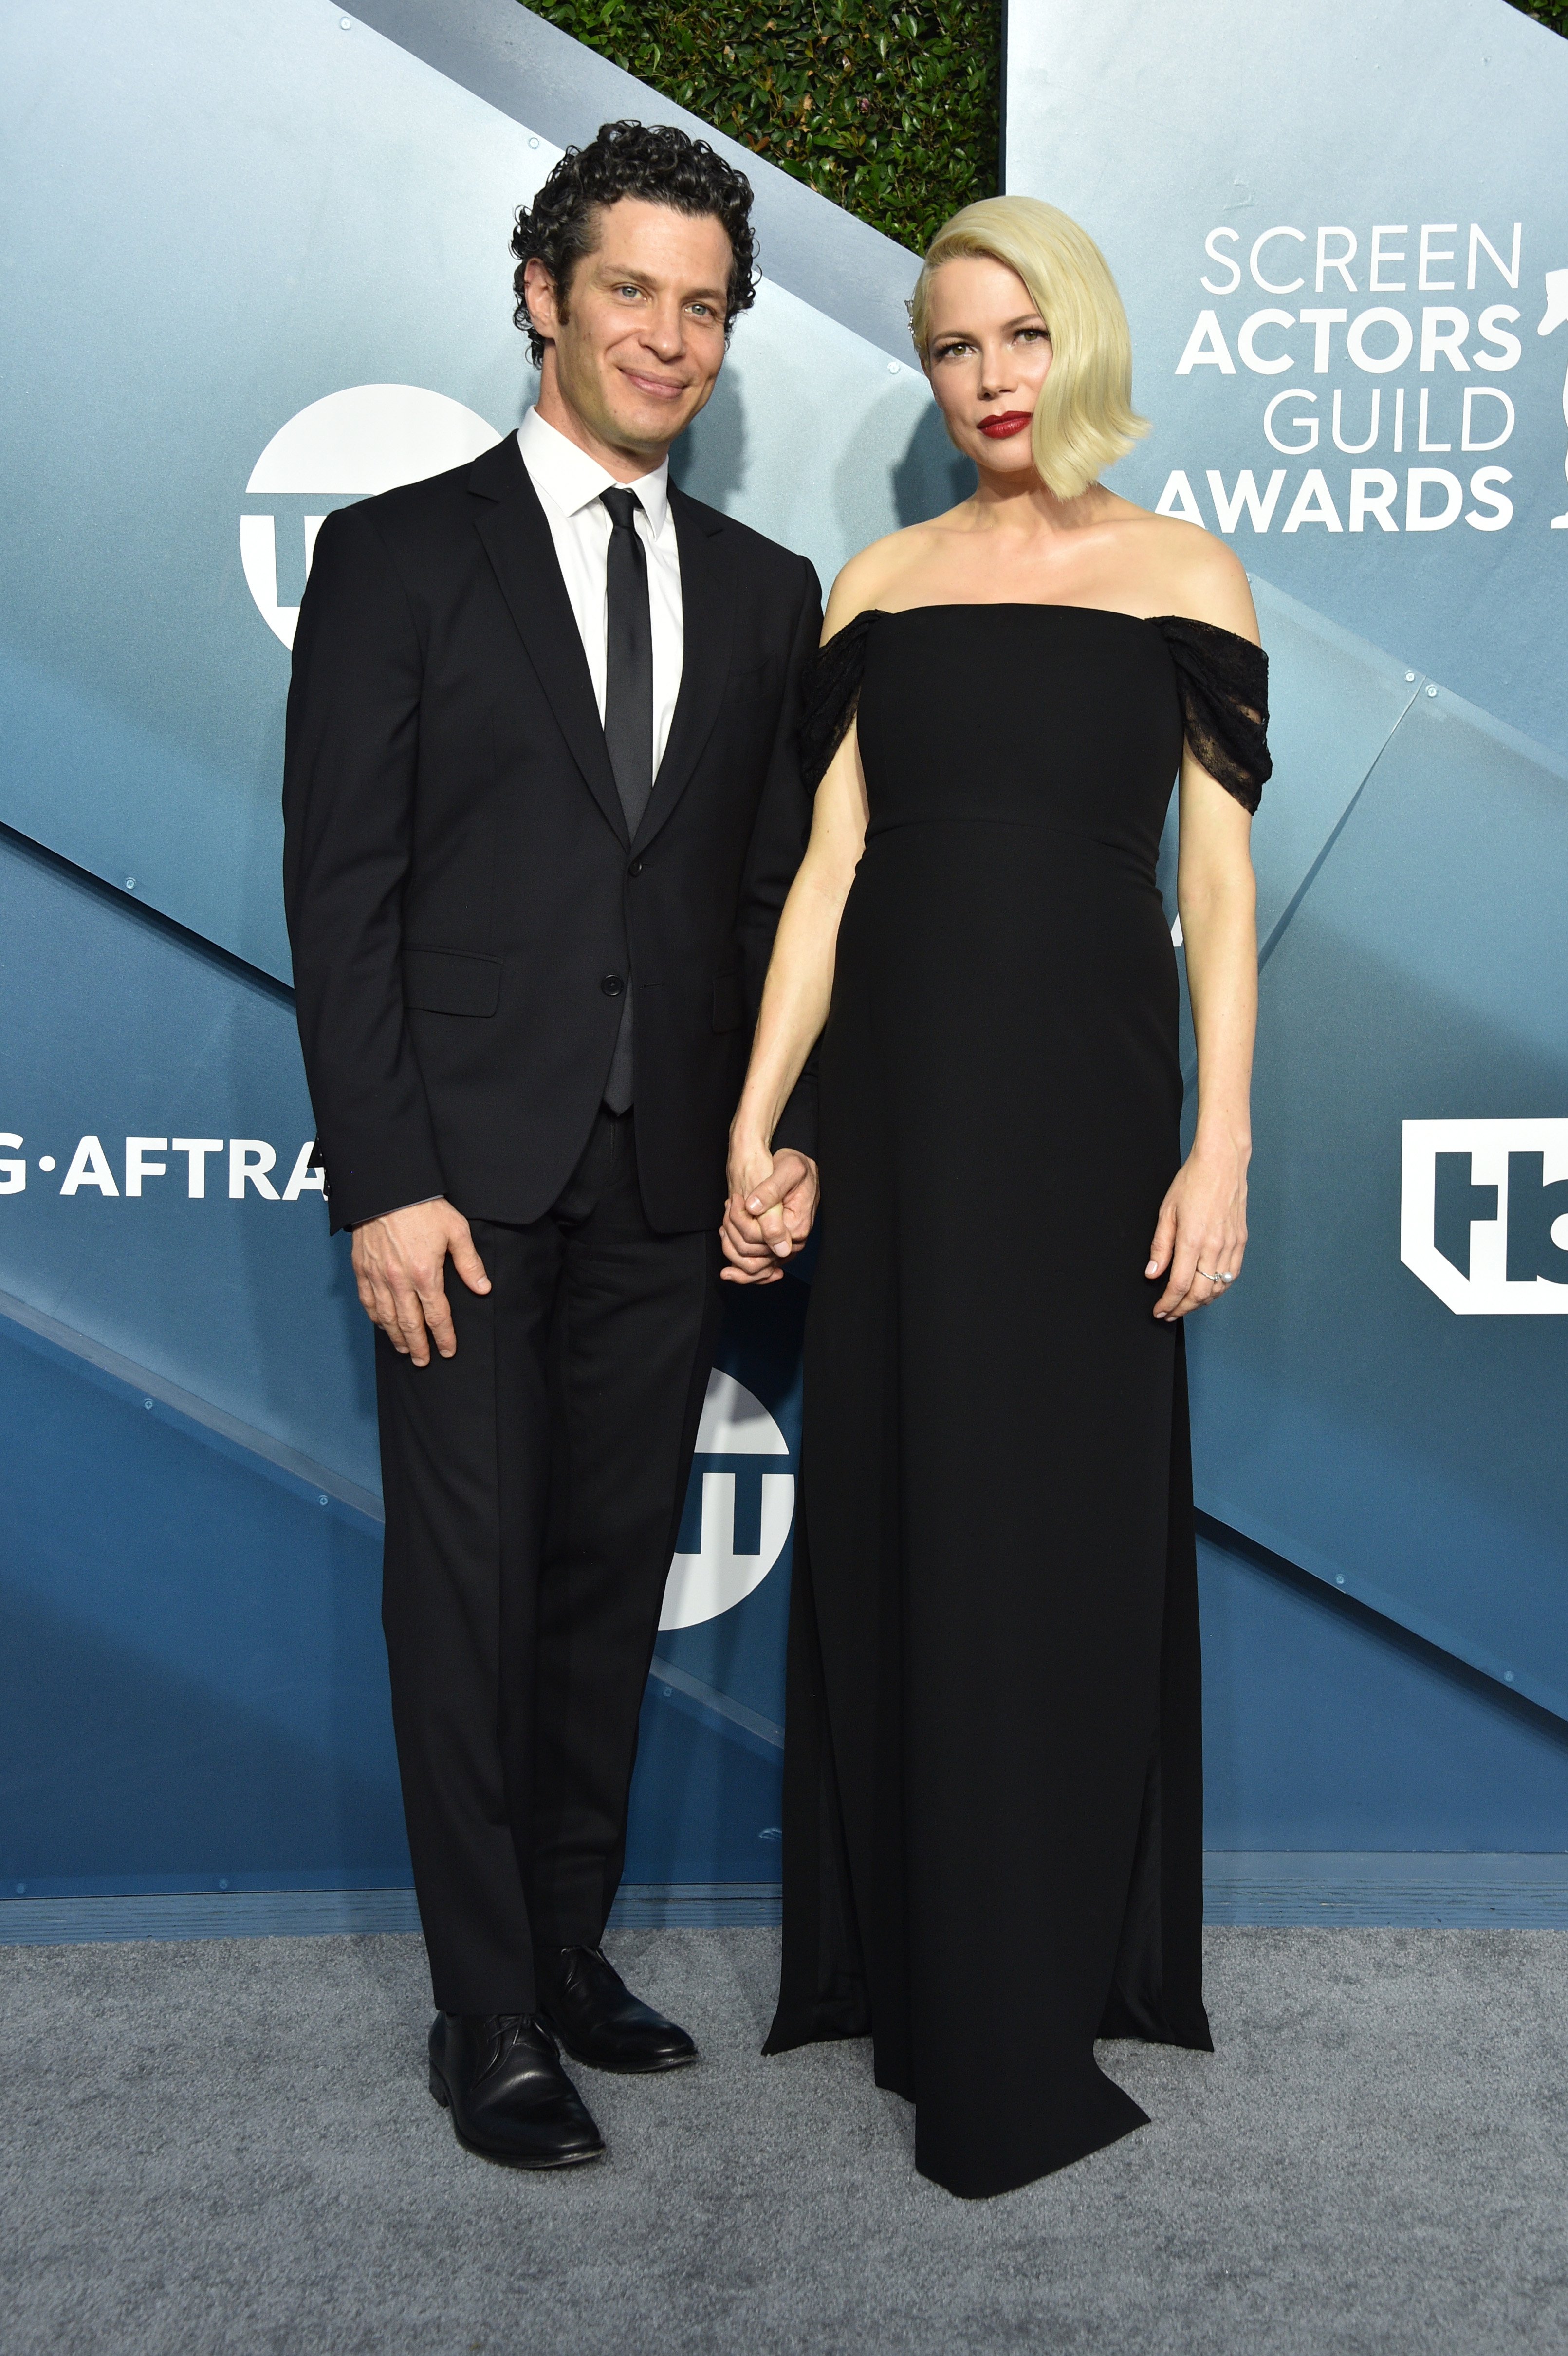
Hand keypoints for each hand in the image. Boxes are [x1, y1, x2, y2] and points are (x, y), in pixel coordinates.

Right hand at [351, 1197, 490, 1363]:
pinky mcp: (362, 1268)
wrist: (387, 1189)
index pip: (437, 1315)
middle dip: (418, 1346)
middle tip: (423, 1361)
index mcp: (425, 1273)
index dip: (443, 1336)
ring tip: (404, 1349)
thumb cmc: (423, 1207)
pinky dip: (375, 1317)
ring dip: (396, 1337)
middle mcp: (399, 1280)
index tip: (448, 1350)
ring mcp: (377, 1276)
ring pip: (386, 1317)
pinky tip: (381, 1325)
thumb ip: (469, 1263)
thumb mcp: (456, 1230)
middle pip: (409, 1323)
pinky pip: (367, 1301)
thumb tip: (483, 1289)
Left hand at [720, 1144, 818, 1284]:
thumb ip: (771, 1192)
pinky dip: (738, 1256)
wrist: (801, 1168)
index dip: (738, 1221)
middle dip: (732, 1233)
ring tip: (726, 1218)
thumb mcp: (788, 1171)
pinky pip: (756, 1264)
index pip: (756, 1238)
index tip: (733, 1200)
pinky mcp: (777, 1246)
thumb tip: (753, 1209)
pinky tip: (728, 1235)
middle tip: (729, 1205)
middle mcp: (792, 1242)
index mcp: (795, 1227)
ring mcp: (784, 1247)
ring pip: (751, 1265)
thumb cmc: (796, 1166)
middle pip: (752, 1256)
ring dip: (732, 1244)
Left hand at [1145, 1136, 1247, 1320]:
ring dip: (1201, 1302)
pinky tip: (1208, 1289)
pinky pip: (1232, 1274)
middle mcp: (1215, 1247)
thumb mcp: (1167, 1211)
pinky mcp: (1241, 1241)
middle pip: (1200, 1293)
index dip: (1168, 1303)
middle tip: (1169, 1313)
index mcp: (1193, 1240)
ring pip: (1218, 1287)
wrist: (1222, 1163)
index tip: (1159, 1311)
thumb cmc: (1193, 1182)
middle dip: (1183, 1308)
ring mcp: (1231, 1245)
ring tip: (1186, 1304)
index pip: (1179, 1285)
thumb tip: (1153, 1272)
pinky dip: (1219, 1288)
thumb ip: (1160, 1245)